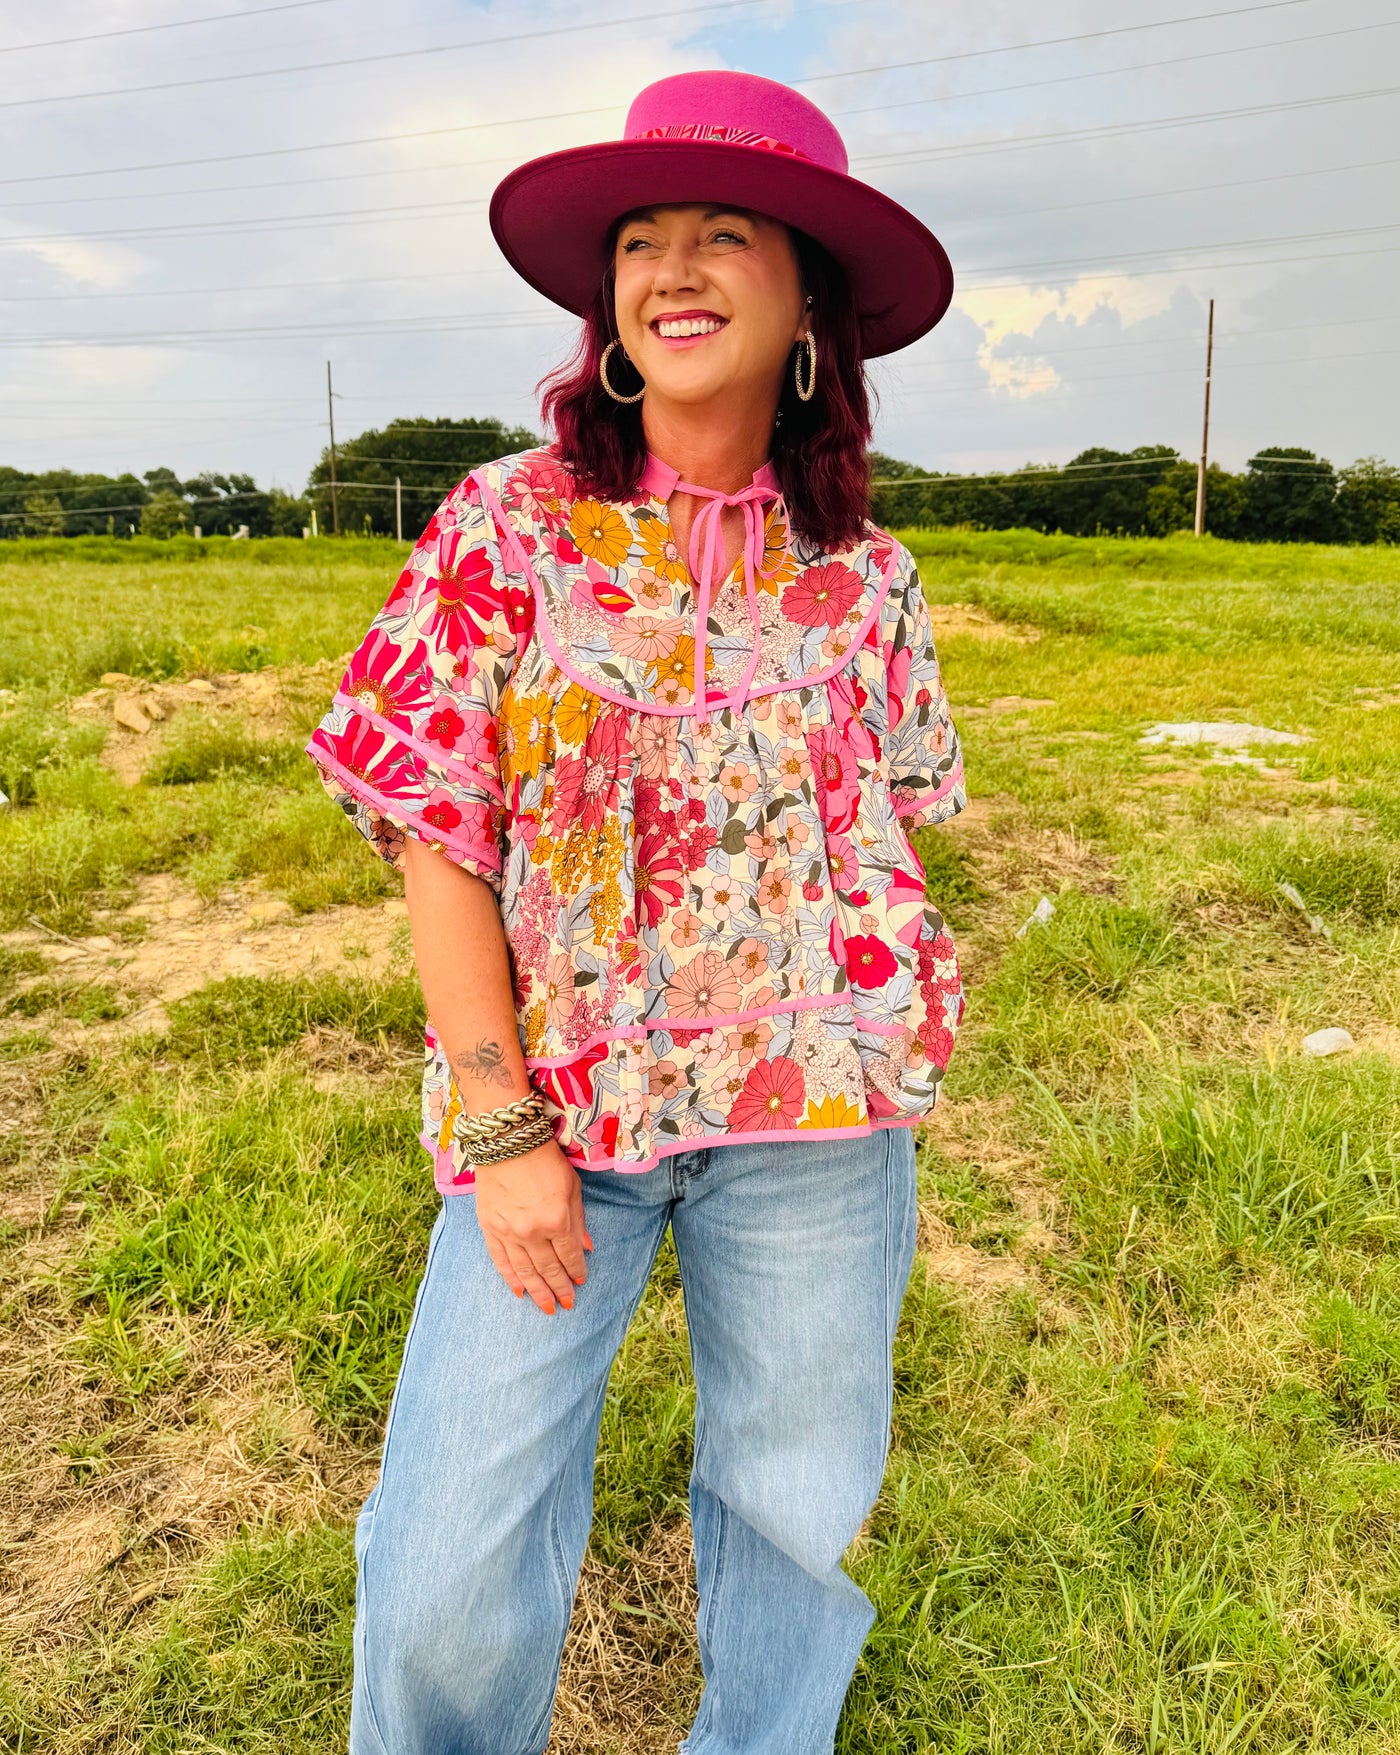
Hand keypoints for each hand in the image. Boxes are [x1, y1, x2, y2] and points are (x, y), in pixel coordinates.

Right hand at [473, 1139, 591, 1314]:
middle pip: (548, 1268)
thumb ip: (579, 1220)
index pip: (569, 1255)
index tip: (580, 1282)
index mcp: (557, 1220)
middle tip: (565, 1304)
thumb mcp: (572, 1186)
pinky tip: (519, 1292)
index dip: (576, 1271)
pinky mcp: (490, 1228)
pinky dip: (510, 1278)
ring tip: (546, 1307)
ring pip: (525, 1271)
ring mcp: (508, 1232)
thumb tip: (586, 1248)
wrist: (506, 1142)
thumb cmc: (545, 1160)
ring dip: (537, 1291)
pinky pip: (501, 1260)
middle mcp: (532, 1232)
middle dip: (559, 1288)